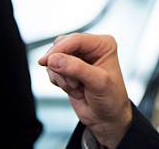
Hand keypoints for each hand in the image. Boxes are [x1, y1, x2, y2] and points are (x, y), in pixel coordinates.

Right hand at [38, 33, 131, 147]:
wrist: (107, 118)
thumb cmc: (112, 99)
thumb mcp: (98, 83)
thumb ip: (76, 69)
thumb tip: (54, 59)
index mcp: (103, 45)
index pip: (76, 39)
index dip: (60, 49)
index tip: (47, 60)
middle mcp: (90, 49)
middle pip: (62, 46)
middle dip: (62, 66)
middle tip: (71, 81)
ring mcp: (78, 59)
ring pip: (55, 59)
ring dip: (62, 77)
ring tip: (77, 87)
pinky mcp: (68, 70)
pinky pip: (52, 70)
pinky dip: (59, 82)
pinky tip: (74, 89)